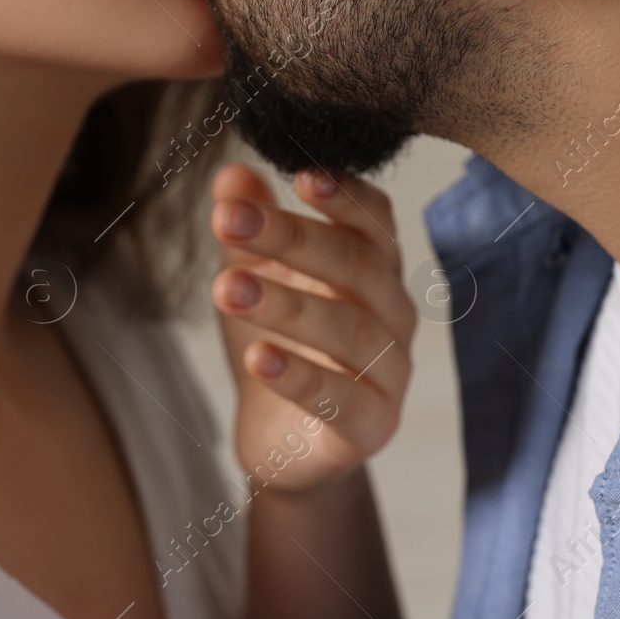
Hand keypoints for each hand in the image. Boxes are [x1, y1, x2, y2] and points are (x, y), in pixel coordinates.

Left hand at [210, 162, 414, 495]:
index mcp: (375, 269)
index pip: (374, 220)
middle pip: (356, 265)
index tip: (298, 175)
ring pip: (350, 329)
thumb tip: (231, 174)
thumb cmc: (280, 346)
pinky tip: (257, 356)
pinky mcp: (372, 427)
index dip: (344, 195)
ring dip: (286, 304)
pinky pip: (342, 400)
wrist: (284, 444)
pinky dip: (299, 377)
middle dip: (291, 237)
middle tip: (229, 221)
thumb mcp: (255, 278)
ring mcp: (390, 374)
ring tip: (226, 289)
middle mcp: (393, 315)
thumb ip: (249, 227)